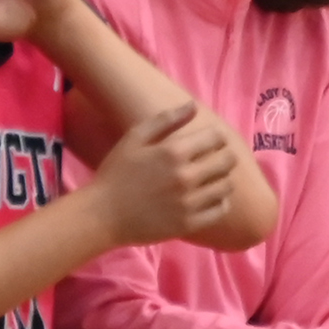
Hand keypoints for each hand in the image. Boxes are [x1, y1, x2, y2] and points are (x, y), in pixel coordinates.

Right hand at [90, 104, 243, 244]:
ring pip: (226, 186)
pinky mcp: (189, 224)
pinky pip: (220, 210)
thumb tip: (192, 105)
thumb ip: (166, 119)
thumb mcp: (134, 138)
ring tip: (210, 179)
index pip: (217, 138)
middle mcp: (186, 176)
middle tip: (214, 159)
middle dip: (224, 156)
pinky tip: (209, 198)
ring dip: (222, 179)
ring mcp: (189, 202)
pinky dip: (220, 202)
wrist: (101, 215)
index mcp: (174, 152)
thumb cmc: (116, 173)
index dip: (217, 137)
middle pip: (227, 162)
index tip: (210, 141)